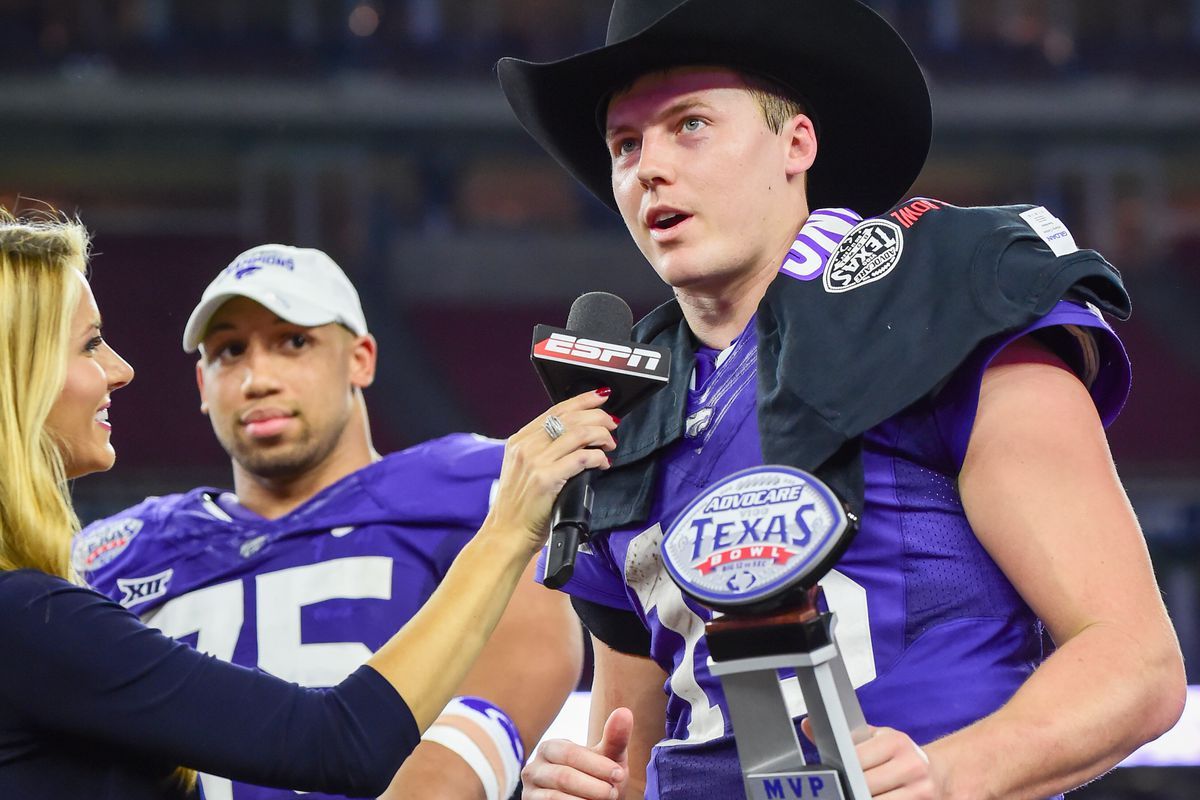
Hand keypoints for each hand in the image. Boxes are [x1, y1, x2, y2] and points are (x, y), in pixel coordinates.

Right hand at [486, 389, 617, 553]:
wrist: (507, 533)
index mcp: (519, 441)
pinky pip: (581, 457)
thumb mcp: (524, 469)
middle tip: (612, 424)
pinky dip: (598, 457)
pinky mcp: (546, 478)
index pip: (556, 410)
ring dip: (601, 435)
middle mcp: (526, 446)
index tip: (601, 397)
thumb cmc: (520, 507)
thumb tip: (577, 436)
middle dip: (598, 416)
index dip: (583, 400)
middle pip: (570, 417)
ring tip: (610, 444)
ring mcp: (535, 461)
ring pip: (579, 433)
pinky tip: (603, 462)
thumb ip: (543, 450)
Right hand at [522, 707, 631, 799]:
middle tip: (613, 793)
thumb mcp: (609, 758)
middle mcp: (534, 768)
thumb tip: (624, 711)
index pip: (570, 753)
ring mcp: (529, 791)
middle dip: (593, 786)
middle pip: (563, 776)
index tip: (619, 774)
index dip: (597, 765)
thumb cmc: (599, 777)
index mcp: (550, 748)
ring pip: (555, 797)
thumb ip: (615, 738)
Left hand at [802, 719, 938, 798]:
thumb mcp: (874, 739)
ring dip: (859, 798)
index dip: (841, 769)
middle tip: (837, 790)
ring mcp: (921, 790)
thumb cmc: (899, 754)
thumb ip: (844, 736)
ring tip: (848, 794)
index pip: (856, 759)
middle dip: (848, 789)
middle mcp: (912, 765)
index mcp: (896, 742)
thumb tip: (808, 725)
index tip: (831, 776)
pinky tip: (863, 798)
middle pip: (865, 785)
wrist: (939, 771)